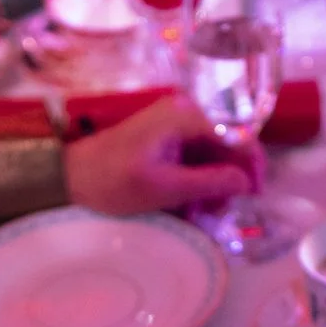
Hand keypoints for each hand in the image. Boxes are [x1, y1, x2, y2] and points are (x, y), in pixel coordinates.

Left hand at [63, 95, 266, 215]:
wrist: (70, 176)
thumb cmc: (114, 181)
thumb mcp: (166, 188)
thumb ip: (210, 182)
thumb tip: (245, 182)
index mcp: (185, 116)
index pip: (237, 135)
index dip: (252, 165)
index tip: (255, 194)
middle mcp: (183, 112)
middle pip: (226, 145)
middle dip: (227, 180)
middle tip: (218, 212)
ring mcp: (173, 124)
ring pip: (211, 155)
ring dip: (210, 185)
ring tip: (198, 214)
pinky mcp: (164, 137)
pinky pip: (193, 158)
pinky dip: (194, 181)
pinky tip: (187, 205)